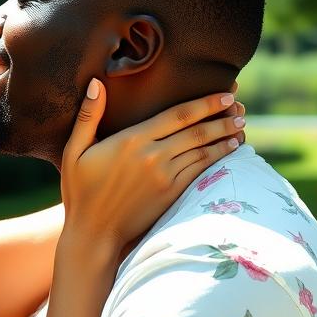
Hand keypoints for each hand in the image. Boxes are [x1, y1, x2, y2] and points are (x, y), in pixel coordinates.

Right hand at [60, 82, 244, 252]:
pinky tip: (229, 150)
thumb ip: (88, 116)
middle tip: (241, 106)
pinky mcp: (171, 194)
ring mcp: (164, 176)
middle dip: (222, 117)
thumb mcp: (75, 150)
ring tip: (241, 125)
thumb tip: (95, 83)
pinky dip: (217, 158)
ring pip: (202, 151)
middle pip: (197, 131)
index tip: (225, 94)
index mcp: (132, 140)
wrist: (93, 232)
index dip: (205, 103)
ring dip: (225, 136)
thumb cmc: (80, 191)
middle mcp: (152, 156)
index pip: (178, 115)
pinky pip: (200, 171)